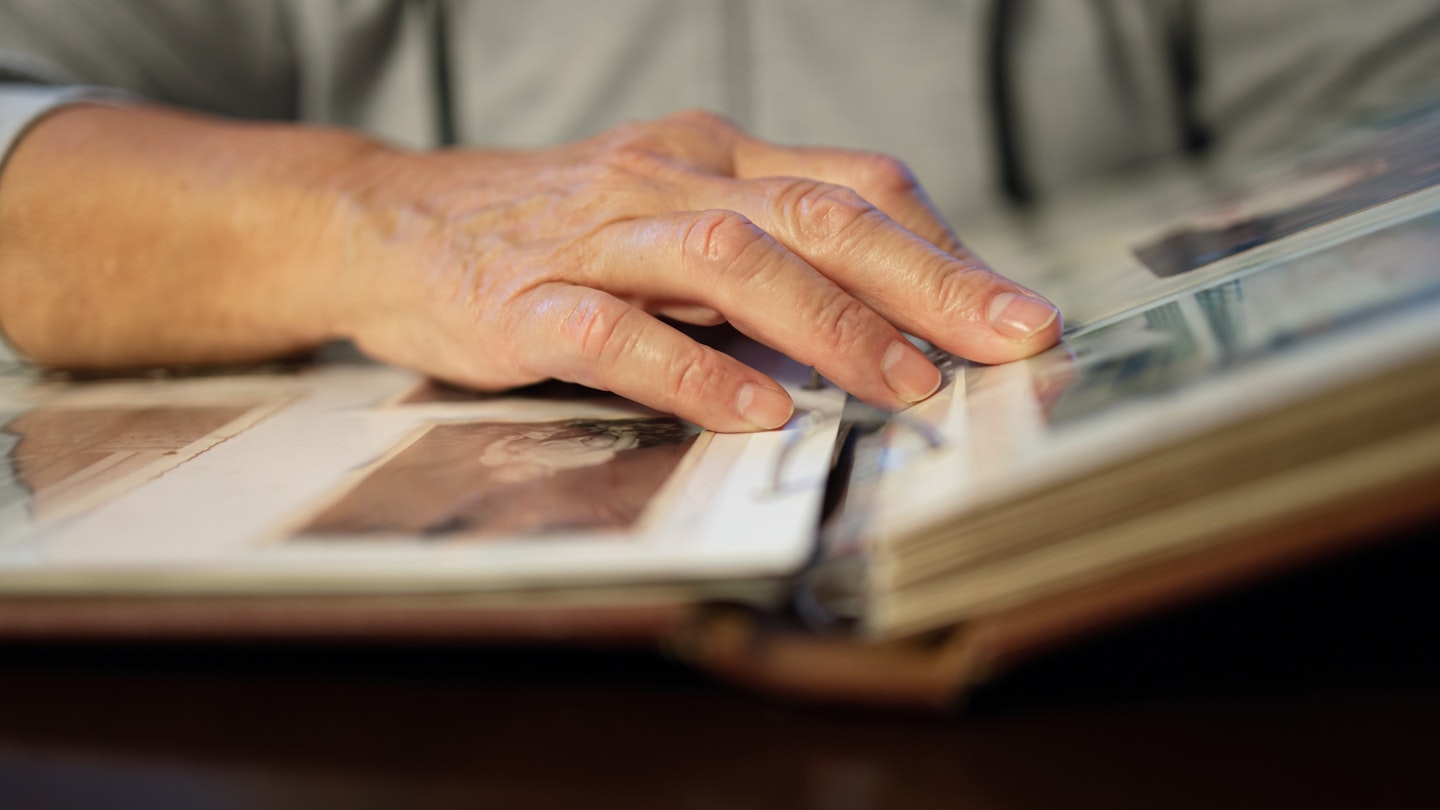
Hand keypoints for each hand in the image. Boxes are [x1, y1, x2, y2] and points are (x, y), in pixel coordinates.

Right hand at [331, 111, 1060, 430]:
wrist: (389, 222)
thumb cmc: (550, 231)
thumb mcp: (668, 212)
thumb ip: (759, 249)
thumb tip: (879, 318)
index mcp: (709, 156)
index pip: (850, 183)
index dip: (940, 246)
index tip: (1010, 309)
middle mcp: (663, 179)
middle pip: (815, 213)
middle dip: (925, 280)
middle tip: (1007, 339)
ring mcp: (593, 236)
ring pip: (729, 258)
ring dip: (828, 322)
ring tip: (901, 384)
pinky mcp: (523, 298)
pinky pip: (615, 331)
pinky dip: (692, 370)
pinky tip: (753, 413)